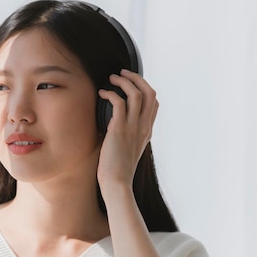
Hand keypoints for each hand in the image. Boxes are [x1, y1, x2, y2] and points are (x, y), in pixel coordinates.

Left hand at [97, 69, 157, 195]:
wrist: (117, 183)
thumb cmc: (117, 170)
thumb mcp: (127, 150)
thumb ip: (125, 136)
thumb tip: (112, 126)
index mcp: (146, 131)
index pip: (154, 103)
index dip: (145, 88)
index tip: (132, 83)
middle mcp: (143, 127)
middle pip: (149, 93)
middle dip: (137, 78)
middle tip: (122, 73)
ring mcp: (133, 127)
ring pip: (136, 93)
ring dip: (124, 81)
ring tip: (111, 78)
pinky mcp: (119, 129)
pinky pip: (119, 103)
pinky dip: (110, 93)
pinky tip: (102, 93)